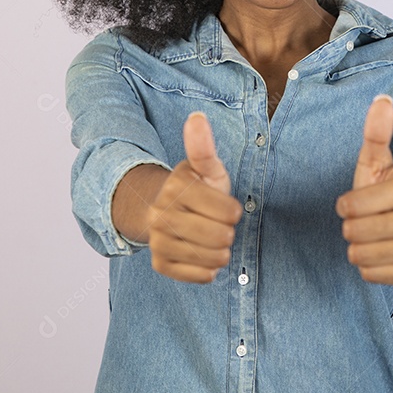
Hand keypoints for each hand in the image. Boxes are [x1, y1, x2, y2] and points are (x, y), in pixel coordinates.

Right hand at [148, 112, 242, 283]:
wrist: (169, 213)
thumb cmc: (198, 189)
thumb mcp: (206, 167)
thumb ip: (203, 147)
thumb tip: (197, 117)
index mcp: (177, 187)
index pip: (228, 211)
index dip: (233, 211)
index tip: (227, 207)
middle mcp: (161, 214)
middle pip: (220, 236)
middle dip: (228, 232)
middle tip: (220, 226)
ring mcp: (158, 240)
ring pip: (211, 258)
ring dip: (220, 251)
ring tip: (213, 240)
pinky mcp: (160, 264)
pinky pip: (199, 276)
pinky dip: (208, 269)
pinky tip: (204, 256)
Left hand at [336, 95, 392, 284]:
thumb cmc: (389, 191)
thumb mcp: (378, 161)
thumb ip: (376, 133)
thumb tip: (382, 98)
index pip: (351, 207)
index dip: (345, 205)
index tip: (354, 202)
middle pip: (355, 233)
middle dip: (351, 227)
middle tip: (364, 221)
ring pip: (361, 256)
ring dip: (357, 248)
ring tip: (370, 236)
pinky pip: (371, 275)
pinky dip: (368, 267)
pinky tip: (379, 253)